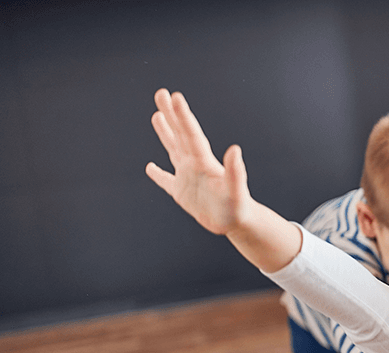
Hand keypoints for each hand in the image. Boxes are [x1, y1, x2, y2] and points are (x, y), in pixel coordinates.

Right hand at [145, 89, 253, 236]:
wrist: (238, 222)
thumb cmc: (239, 207)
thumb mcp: (236, 190)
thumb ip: (235, 171)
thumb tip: (235, 149)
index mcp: (204, 162)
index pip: (191, 134)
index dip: (182, 115)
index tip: (175, 96)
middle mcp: (195, 164)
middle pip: (180, 134)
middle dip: (171, 114)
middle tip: (162, 93)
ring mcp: (187, 177)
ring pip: (173, 149)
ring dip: (165, 132)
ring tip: (157, 115)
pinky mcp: (182, 193)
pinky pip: (166, 181)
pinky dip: (158, 174)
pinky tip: (150, 167)